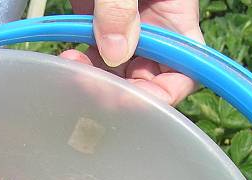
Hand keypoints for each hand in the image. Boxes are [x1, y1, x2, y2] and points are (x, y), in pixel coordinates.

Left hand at [63, 1, 202, 104]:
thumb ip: (120, 8)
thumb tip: (115, 54)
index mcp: (177, 16)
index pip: (185, 70)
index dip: (165, 93)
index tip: (136, 98)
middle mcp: (155, 28)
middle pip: (147, 79)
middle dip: (122, 91)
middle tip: (93, 90)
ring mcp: (126, 28)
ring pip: (117, 73)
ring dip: (95, 81)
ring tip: (71, 70)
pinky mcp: (98, 24)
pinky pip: (94, 57)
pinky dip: (80, 65)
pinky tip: (65, 60)